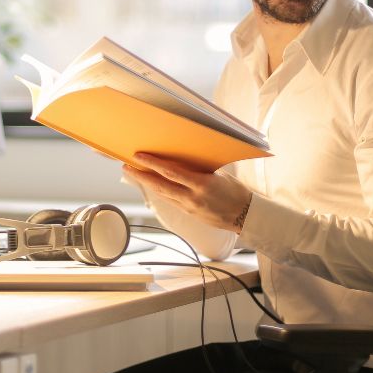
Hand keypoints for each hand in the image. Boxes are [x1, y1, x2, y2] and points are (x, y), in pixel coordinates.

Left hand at [123, 153, 251, 233]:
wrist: (245, 216)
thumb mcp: (219, 175)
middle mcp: (192, 198)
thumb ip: (199, 169)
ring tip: (134, 173)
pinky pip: (170, 200)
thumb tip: (182, 159)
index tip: (139, 156)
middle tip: (126, 167)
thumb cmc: (236, 192)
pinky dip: (159, 191)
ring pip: (162, 194)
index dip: (153, 164)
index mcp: (202, 184)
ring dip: (146, 184)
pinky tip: (151, 184)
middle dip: (141, 176)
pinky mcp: (188, 214)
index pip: (171, 172)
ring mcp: (189, 208)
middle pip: (160, 185)